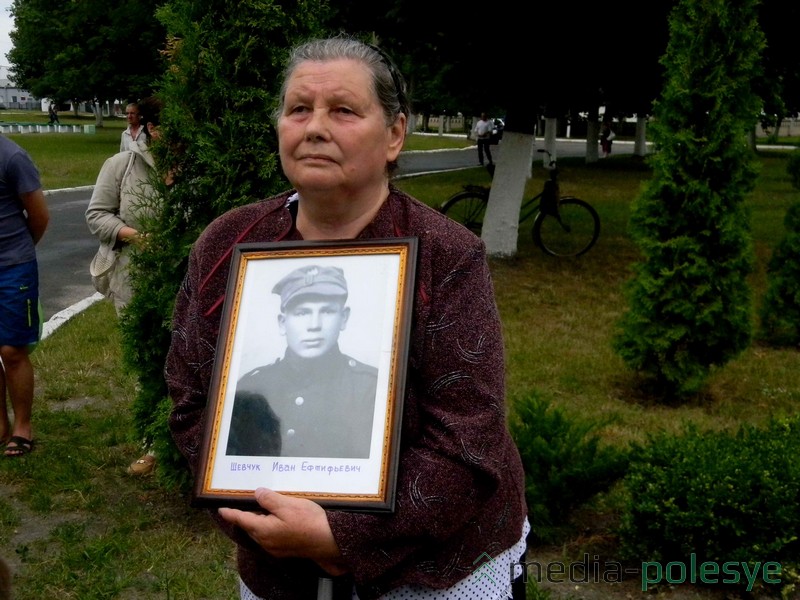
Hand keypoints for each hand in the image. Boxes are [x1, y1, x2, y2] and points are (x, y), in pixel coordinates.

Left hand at [218, 487, 347, 575]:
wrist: (329, 540)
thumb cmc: (308, 521)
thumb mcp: (287, 504)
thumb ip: (269, 499)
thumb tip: (257, 494)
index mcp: (263, 530)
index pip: (241, 519)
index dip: (230, 513)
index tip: (221, 508)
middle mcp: (266, 542)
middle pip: (250, 526)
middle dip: (246, 515)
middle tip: (246, 502)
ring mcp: (275, 548)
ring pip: (260, 532)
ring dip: (259, 521)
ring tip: (262, 508)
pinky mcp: (285, 550)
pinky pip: (270, 537)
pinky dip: (268, 526)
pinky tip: (276, 519)